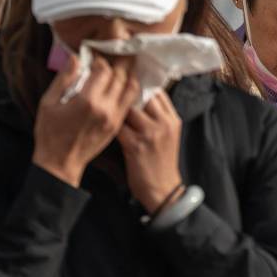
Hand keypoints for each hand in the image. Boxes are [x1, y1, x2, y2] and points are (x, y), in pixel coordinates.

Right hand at [32, 54, 138, 187]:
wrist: (60, 163)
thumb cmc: (49, 133)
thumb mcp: (49, 103)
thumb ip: (64, 78)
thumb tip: (76, 58)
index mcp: (87, 101)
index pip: (103, 70)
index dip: (100, 60)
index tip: (94, 58)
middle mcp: (105, 108)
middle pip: (120, 76)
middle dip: (117, 63)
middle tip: (115, 54)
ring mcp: (114, 118)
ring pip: (130, 88)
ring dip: (128, 74)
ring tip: (125, 64)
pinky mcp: (117, 125)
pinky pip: (131, 102)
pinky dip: (131, 90)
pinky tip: (126, 83)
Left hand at [118, 90, 183, 213]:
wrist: (163, 190)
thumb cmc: (161, 163)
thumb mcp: (169, 136)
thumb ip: (159, 118)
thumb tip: (140, 99)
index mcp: (172, 120)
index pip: (157, 92)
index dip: (141, 87)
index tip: (128, 87)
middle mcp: (164, 124)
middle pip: (143, 96)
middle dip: (127, 94)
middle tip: (112, 94)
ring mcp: (150, 134)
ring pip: (129, 109)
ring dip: (116, 109)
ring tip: (106, 109)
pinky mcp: (136, 146)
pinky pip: (119, 127)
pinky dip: (110, 124)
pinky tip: (103, 124)